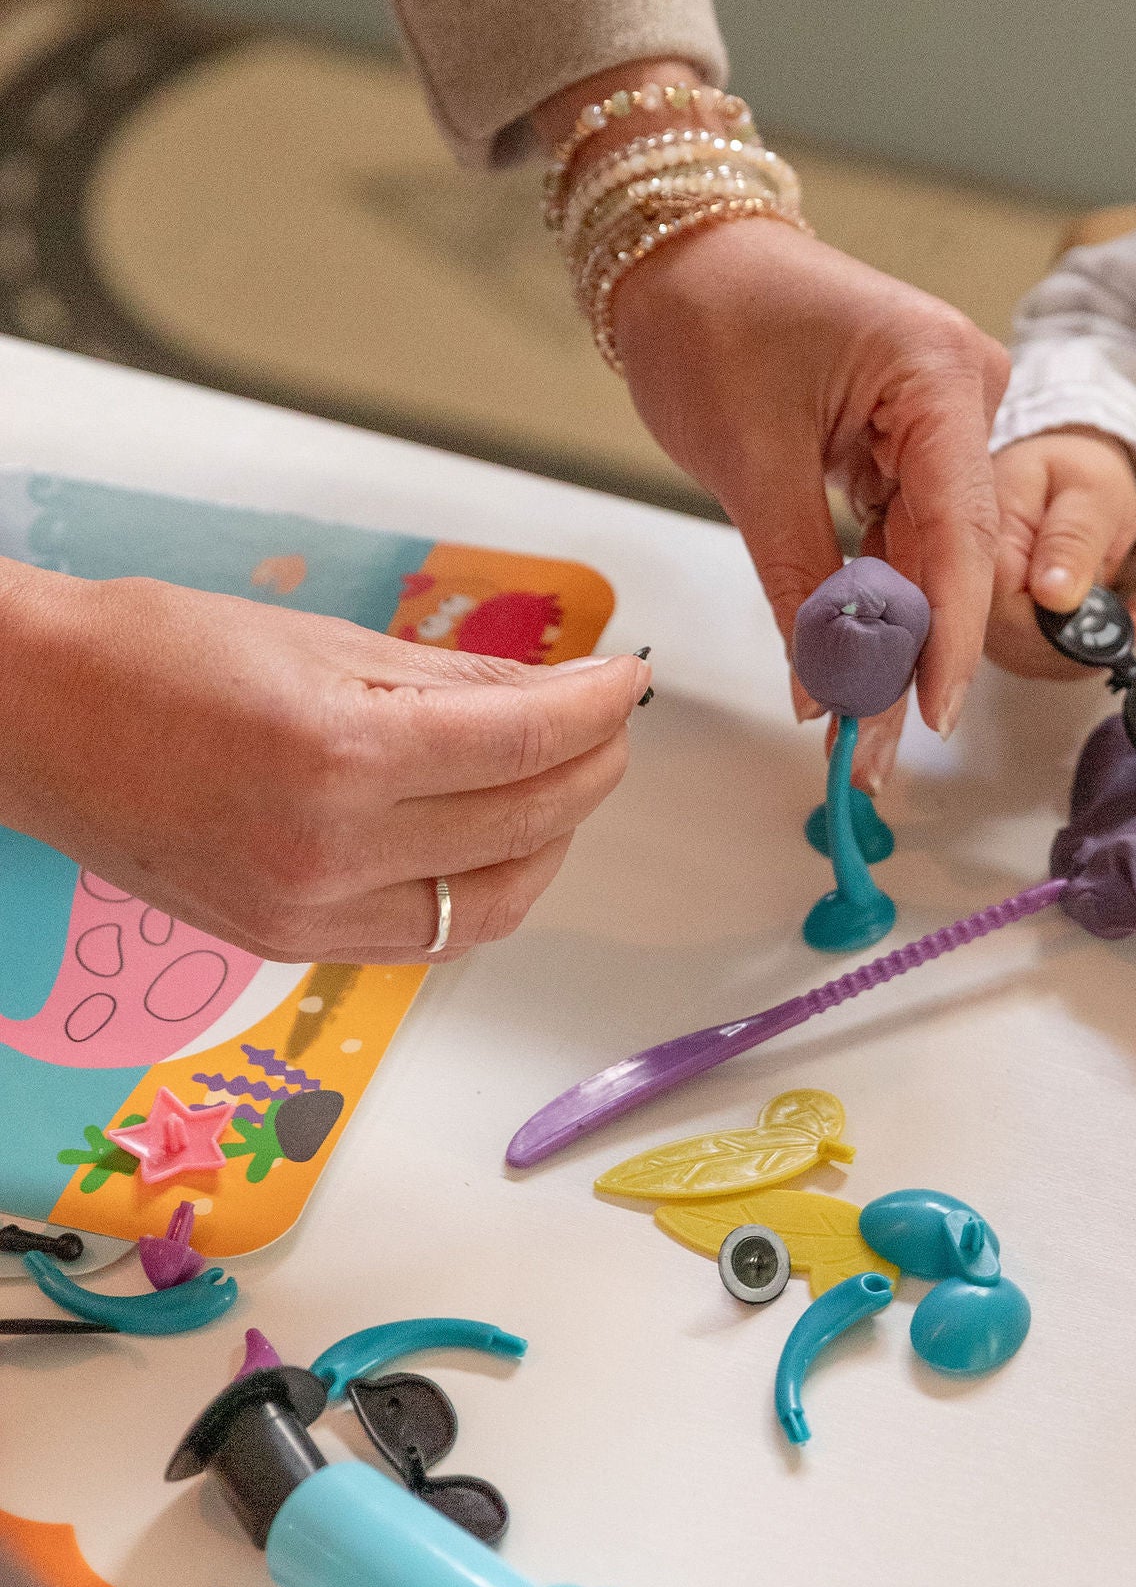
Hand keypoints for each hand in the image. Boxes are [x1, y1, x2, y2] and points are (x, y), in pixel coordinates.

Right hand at [0, 564, 642, 962]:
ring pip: (492, 903)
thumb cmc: (155, 655)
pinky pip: (427, 936)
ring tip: (559, 782)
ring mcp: (308, 914)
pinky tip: (491, 837)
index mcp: (340, 753)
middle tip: (604, 723)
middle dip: (588, 769)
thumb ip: (453, 681)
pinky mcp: (289, 946)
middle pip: (524, 825)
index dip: (596, 708)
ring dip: (549, 844)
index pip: (525, 741)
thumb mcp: (321, 641)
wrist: (34, 717)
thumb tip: (559, 691)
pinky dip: (480, 888)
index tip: (625, 681)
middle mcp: (330, 851)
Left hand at [610, 219, 1007, 783]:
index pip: (960, 533)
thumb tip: (826, 693)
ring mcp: (943, 415)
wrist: (676, 250)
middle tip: (875, 754)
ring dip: (891, 642)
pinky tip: (856, 672)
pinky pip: (904, 535)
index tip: (931, 717)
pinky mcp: (912, 436)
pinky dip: (876, 600)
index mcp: (938, 374)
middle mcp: (964, 391)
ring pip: (929, 557)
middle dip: (911, 659)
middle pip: (953, 555)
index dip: (947, 637)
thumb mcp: (748, 463)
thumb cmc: (707, 319)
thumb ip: (799, 581)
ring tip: (860, 735)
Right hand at [985, 430, 1135, 679]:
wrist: (1075, 485)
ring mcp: (979, 603)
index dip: (1048, 625)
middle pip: (1005, 636)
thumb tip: (1052, 594)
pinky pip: (1032, 658)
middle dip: (1073, 642)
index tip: (1095, 622)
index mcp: (981, 523)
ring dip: (1080, 652)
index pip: (996, 597)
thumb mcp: (1093, 494)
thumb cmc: (1081, 479)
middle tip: (1126, 621)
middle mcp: (969, 569)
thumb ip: (1074, 540)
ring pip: (1021, 655)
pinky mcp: (998, 625)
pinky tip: (1101, 627)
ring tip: (1121, 618)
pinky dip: (1077, 654)